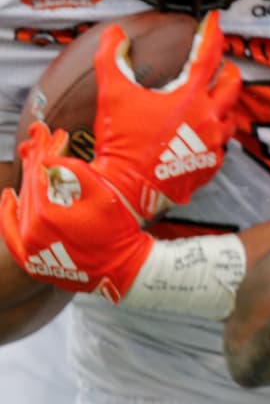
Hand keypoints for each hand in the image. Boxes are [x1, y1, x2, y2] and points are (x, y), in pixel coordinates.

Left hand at [1, 123, 154, 300]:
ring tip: (33, 162)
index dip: (45, 150)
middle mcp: (30, 232)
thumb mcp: (103, 194)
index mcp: (46, 214)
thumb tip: (46, 158)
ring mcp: (28, 248)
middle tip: (40, 140)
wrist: (124, 269)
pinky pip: (10, 233)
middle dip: (35, 162)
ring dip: (26, 183)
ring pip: (19, 206)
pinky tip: (9, 198)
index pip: (38, 173)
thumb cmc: (118, 230)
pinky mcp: (30, 260)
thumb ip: (73, 171)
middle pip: (28, 188)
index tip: (51, 134)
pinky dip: (8, 214)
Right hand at [91, 11, 240, 220]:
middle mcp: (210, 119)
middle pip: (233, 87)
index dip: (212, 34)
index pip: (208, 56)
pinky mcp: (210, 166)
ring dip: (223, 108)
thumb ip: (113, 58)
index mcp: (191, 97)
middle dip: (228, 73)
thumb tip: (115, 34)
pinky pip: (220, 147)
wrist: (127, 188)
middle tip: (221, 69)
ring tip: (211, 104)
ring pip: (230, 119)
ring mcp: (213, 144)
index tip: (215, 21)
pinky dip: (213, 137)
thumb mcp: (112, 94)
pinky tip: (200, 136)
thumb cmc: (122, 141)